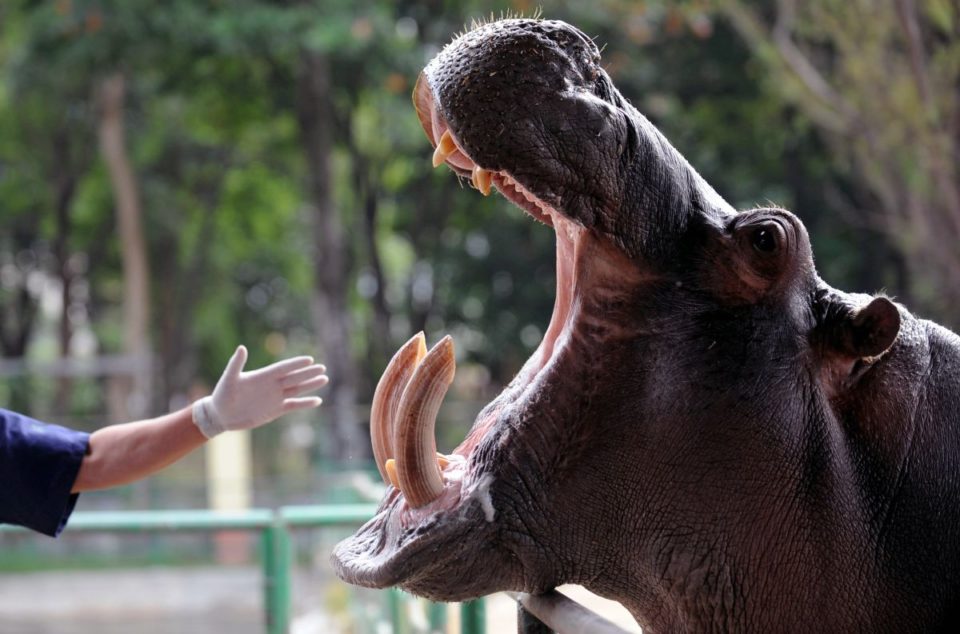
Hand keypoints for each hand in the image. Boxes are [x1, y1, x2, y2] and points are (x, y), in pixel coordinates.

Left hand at [192, 346, 327, 438]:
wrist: (221, 415)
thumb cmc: (222, 395)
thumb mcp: (228, 379)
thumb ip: (236, 364)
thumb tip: (242, 347)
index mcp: (263, 376)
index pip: (283, 368)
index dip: (295, 364)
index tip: (309, 360)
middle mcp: (272, 385)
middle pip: (294, 378)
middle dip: (308, 373)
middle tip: (322, 368)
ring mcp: (275, 397)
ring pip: (297, 389)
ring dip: (310, 385)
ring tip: (324, 379)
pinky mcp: (275, 410)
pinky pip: (293, 405)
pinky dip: (305, 404)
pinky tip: (317, 400)